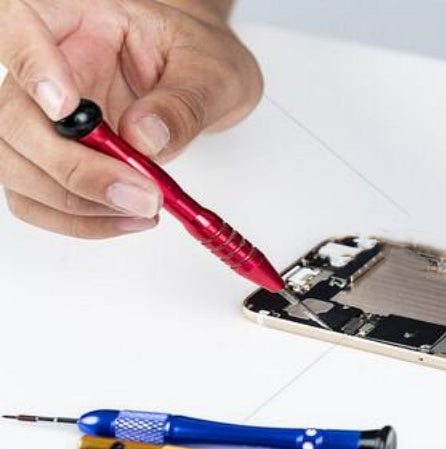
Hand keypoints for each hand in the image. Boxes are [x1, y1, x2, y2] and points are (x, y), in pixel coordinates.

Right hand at [0, 0, 261, 237]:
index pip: (19, 24)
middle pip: (14, 116)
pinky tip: (124, 218)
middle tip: (140, 193)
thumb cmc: (200, 61)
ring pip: (14, 164)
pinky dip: (77, 219)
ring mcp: (38, 114)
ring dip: (75, 202)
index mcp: (76, 19)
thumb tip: (144, 137)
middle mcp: (46, 65)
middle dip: (72, 166)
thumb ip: (183, 101)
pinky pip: (33, 197)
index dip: (31, 65)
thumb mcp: (213, 73)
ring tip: (143, 208)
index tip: (68, 108)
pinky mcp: (47, 158)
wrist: (201, 82)